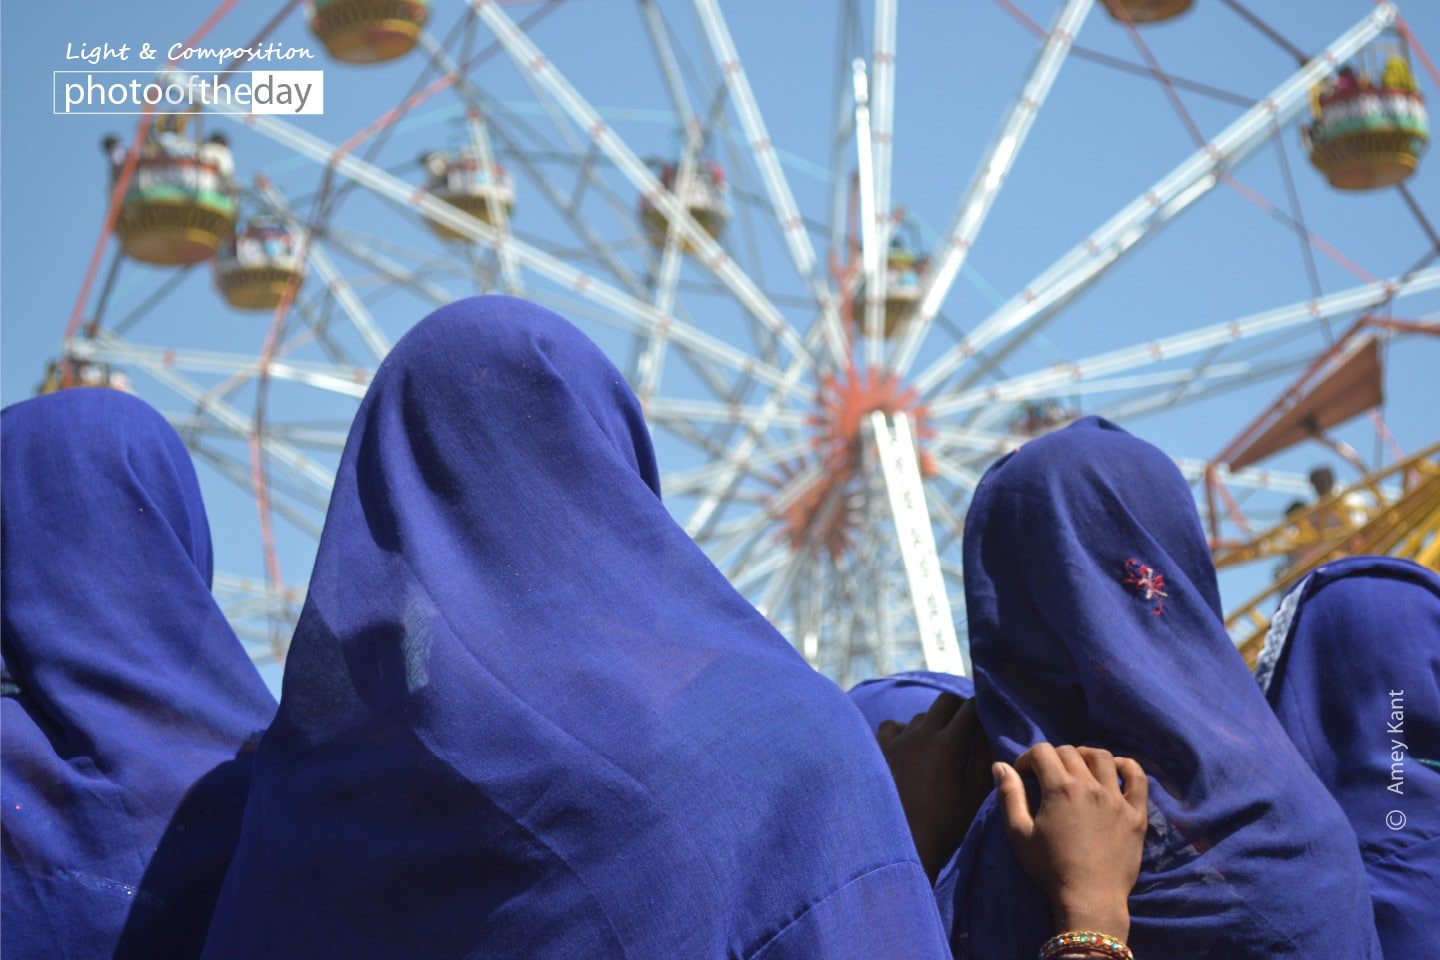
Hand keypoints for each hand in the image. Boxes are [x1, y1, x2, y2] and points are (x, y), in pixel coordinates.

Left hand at [877, 692, 992, 882]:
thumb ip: (986, 760)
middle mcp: (921, 733)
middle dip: (961, 709)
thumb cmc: (943, 825)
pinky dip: (904, 730)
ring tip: (941, 745)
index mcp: (949, 743)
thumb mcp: (974, 795)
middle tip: (969, 728)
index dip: (984, 709)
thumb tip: (993, 734)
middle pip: (946, 702)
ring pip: (921, 715)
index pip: (972, 707)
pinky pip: (893, 726)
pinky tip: (909, 747)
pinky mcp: (879, 749)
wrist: (898, 845)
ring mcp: (897, 739)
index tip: (990, 719)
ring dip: (935, 722)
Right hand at [994, 744, 1147, 942]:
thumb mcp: (1019, 834)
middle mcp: (1089, 786)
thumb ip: (1009, 796)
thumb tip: (999, 766)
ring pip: (1102, 758)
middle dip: (1053, 758)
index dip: (1027, 759)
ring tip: (1078, 769)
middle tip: (1047, 777)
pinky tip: (1114, 771)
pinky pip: (1138, 778)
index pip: (1042, 752)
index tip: (1024, 776)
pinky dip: (1126, 767)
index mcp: (1059, 788)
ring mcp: (1116, 798)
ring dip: (1085, 756)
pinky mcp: (1136, 813)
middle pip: (1070, 752)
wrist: (1089, 899)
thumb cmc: (1050, 869)